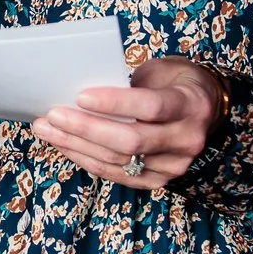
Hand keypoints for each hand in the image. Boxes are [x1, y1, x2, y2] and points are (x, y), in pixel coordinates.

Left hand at [30, 57, 221, 190]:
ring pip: (119, 161)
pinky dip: (87, 160)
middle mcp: (187, 139)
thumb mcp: (159, 72)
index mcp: (190, 104)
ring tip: (47, 129)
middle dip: (85, 128)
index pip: (150, 105)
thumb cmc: (174, 82)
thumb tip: (80, 94)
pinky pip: (118, 175)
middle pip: (130, 140)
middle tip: (52, 115)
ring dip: (77, 146)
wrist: (204, 109)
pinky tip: (65, 146)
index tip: (80, 96)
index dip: (114, 102)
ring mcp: (174, 165)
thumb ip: (130, 84)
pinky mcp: (159, 181)